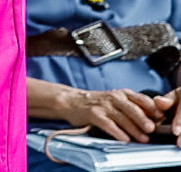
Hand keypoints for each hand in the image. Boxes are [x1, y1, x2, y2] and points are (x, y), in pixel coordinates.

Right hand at [56, 85, 172, 141]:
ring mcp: (103, 105)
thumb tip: (154, 120)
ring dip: (134, 129)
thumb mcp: (117, 100)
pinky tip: (124, 139)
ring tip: (143, 139)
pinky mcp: (93, 114)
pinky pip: (108, 124)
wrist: (71, 101)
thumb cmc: (98, 103)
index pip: (141, 99)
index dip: (152, 108)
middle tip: (152, 128)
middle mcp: (114, 97)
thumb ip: (133, 107)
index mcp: (123, 93)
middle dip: (143, 119)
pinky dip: (117, 132)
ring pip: (122, 118)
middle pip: (132, 108)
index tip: (160, 118)